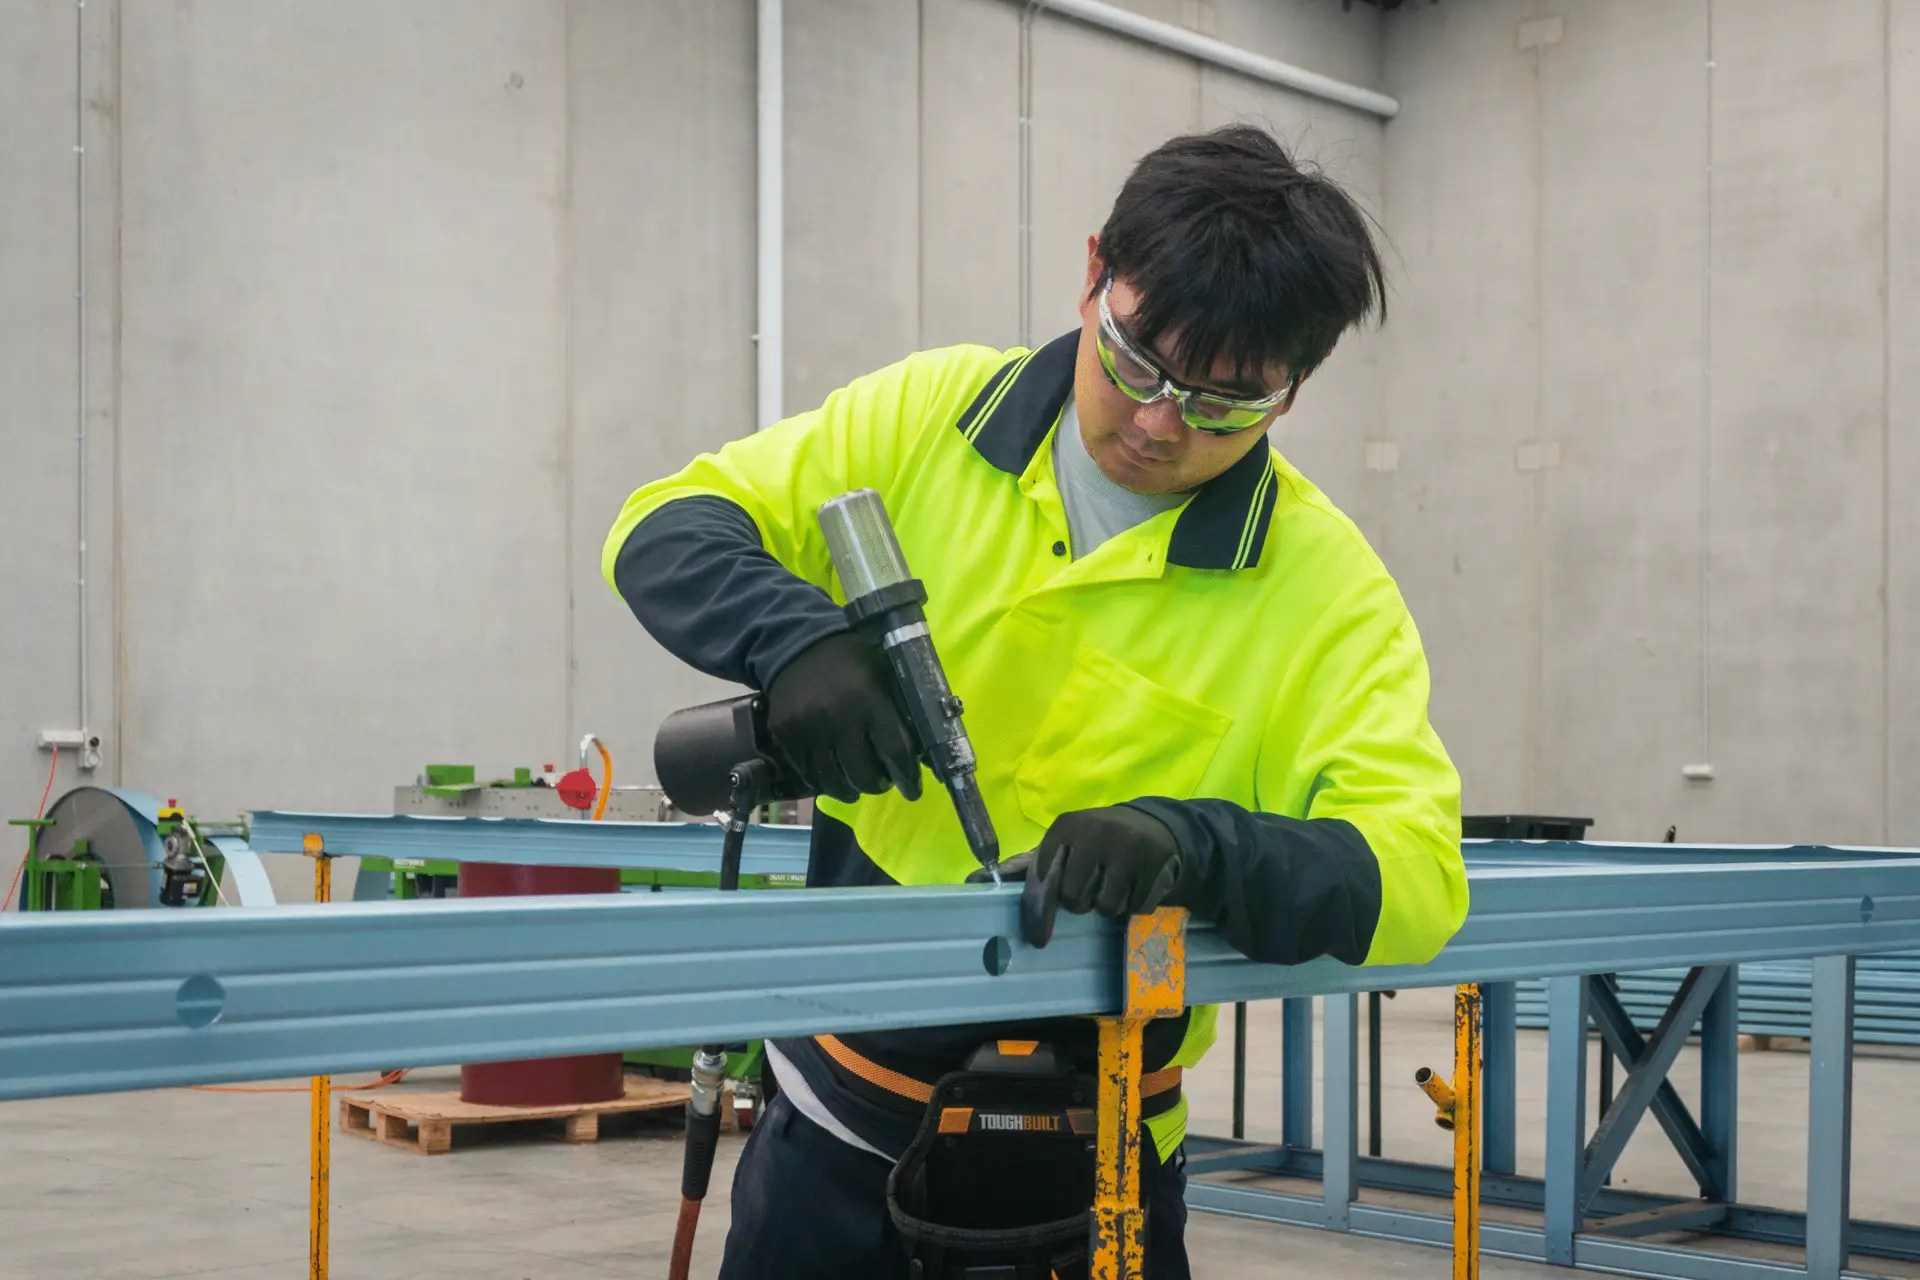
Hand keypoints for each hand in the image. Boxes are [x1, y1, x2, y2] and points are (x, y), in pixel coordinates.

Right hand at [765, 631, 922, 804]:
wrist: (797, 643)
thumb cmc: (851, 658)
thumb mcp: (884, 672)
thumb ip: (899, 708)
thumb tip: (920, 750)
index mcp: (869, 699)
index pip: (895, 752)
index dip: (907, 777)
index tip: (912, 789)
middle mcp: (838, 717)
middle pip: (863, 775)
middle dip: (877, 784)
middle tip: (880, 781)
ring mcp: (807, 729)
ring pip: (833, 781)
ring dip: (849, 789)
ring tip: (855, 784)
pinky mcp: (784, 735)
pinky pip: (806, 773)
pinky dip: (822, 780)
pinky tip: (831, 775)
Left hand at [1018, 804, 1182, 947]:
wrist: (1150, 827)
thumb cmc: (1094, 844)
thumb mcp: (1062, 846)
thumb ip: (1022, 866)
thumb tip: (974, 880)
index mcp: (1066, 827)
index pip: (1043, 878)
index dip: (1045, 901)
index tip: (1051, 910)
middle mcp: (1095, 832)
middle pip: (1073, 899)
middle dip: (1080, 902)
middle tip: (1090, 887)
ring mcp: (1128, 846)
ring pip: (1105, 907)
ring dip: (1108, 906)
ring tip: (1114, 885)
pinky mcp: (1156, 862)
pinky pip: (1136, 908)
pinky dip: (1135, 905)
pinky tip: (1136, 884)